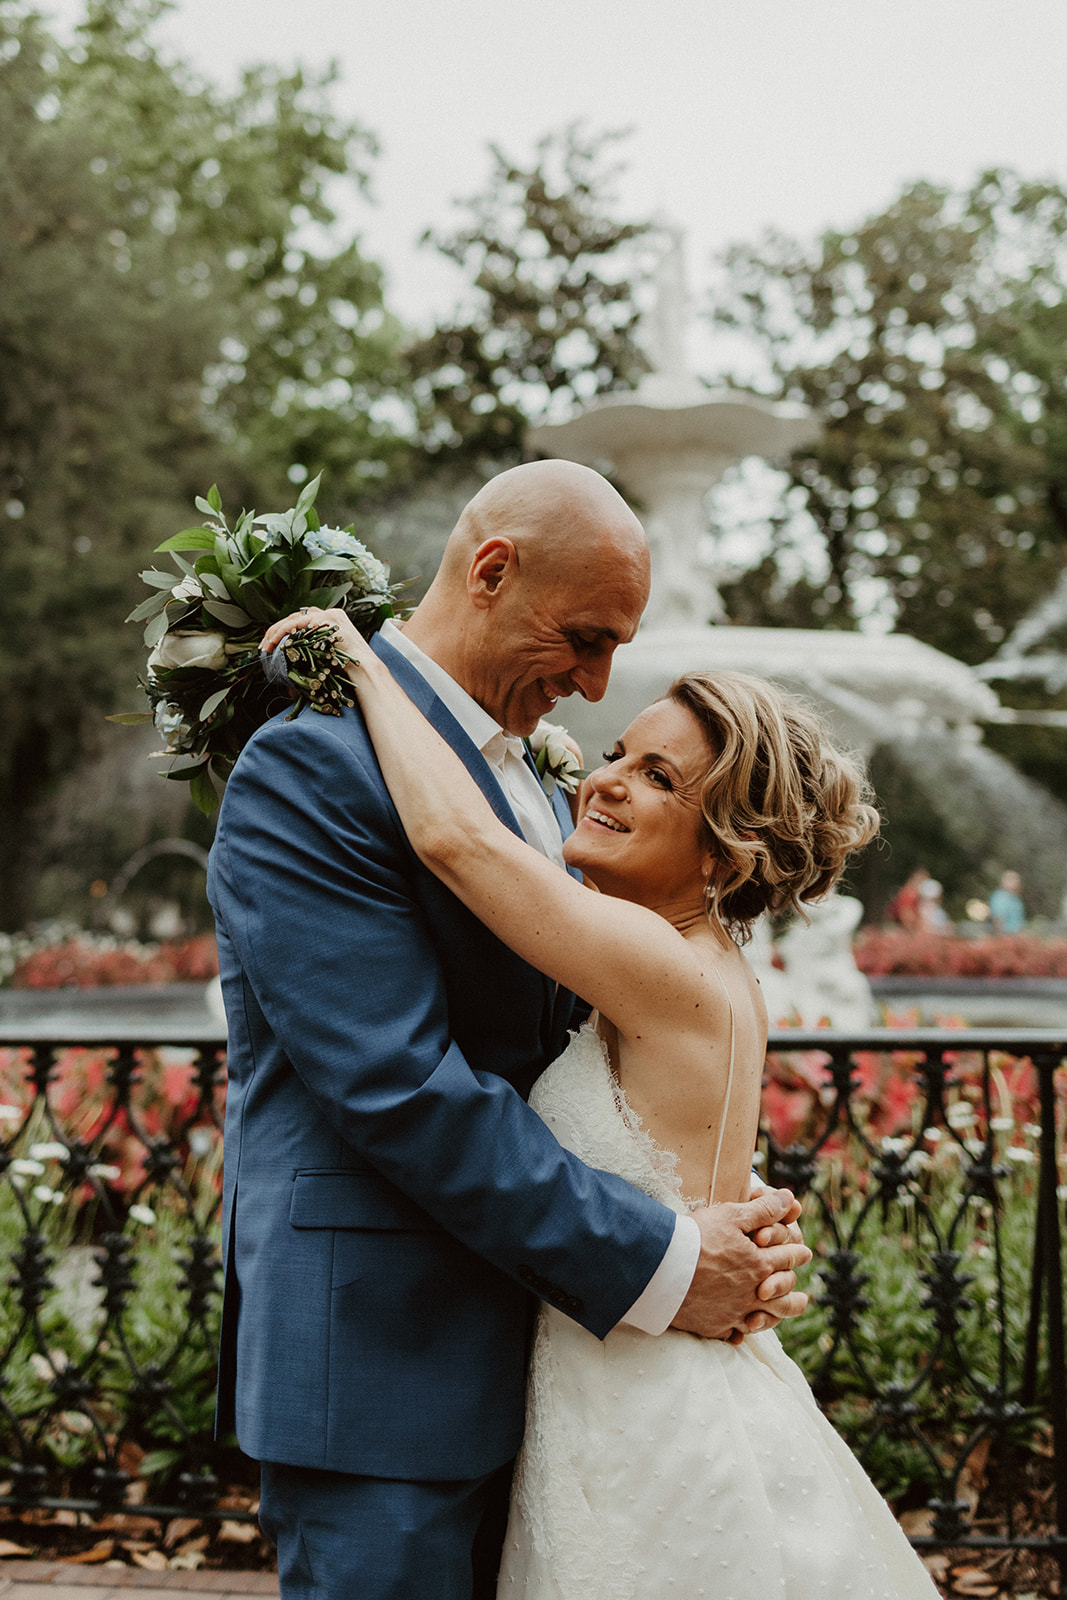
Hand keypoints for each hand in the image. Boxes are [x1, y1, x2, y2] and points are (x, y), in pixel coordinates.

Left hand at [261, 605, 371, 668]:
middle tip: (264, 645)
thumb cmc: (346, 670)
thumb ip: (310, 658)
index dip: (283, 632)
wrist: (364, 670)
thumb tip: (290, 681)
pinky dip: (283, 631)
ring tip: (267, 644)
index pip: (301, 621)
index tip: (271, 644)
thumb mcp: (324, 659)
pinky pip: (297, 623)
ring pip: (294, 617)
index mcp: (329, 622)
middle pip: (295, 617)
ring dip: (277, 631)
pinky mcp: (326, 619)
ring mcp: (329, 615)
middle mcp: (329, 615)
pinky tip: (275, 642)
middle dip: (276, 631)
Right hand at [670, 1187, 811, 1342]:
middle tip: (803, 1296)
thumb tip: (790, 1199)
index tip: (805, 1253)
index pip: (787, 1258)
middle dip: (794, 1292)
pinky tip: (742, 1331)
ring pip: (764, 1319)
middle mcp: (752, 1293)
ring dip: (776, 1317)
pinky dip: (741, 1331)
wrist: (663, 1269)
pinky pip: (734, 1333)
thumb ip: (764, 1209)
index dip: (798, 1252)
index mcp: (760, 1265)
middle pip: (784, 1296)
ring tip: (778, 1317)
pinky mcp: (714, 1326)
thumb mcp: (732, 1215)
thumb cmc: (697, 1237)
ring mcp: (734, 1313)